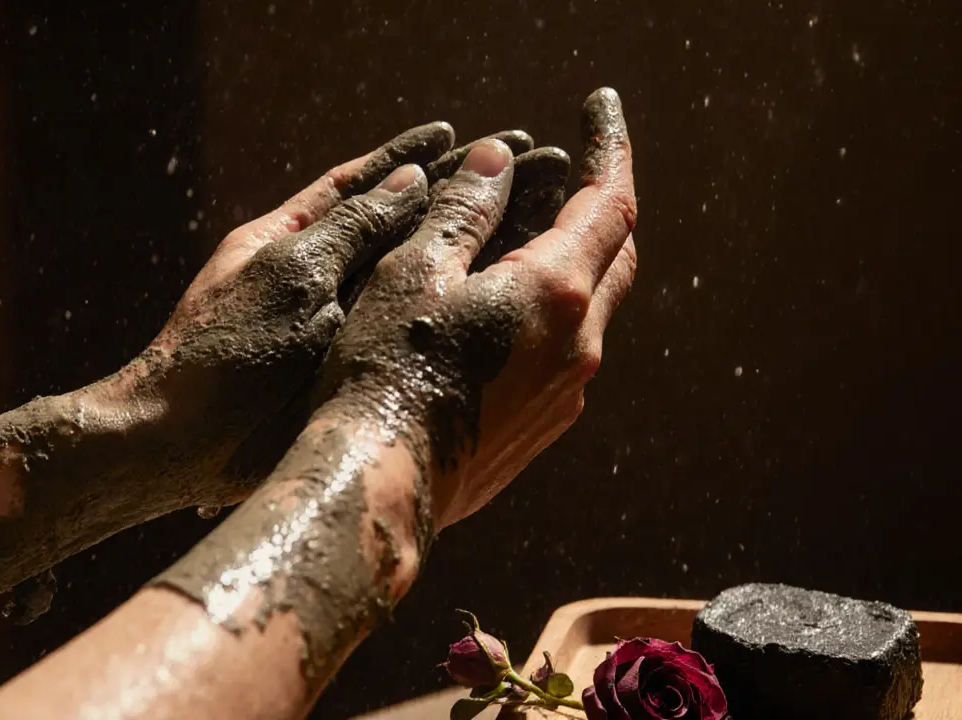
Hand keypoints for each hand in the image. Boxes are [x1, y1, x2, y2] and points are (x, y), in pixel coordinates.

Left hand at [104, 125, 546, 507]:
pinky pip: (411, 331)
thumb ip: (351, 228)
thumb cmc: (224, 351)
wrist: (181, 441)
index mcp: (294, 238)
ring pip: (414, 278)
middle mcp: (321, 276)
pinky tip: (496, 303)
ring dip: (467, 253)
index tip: (468, 137)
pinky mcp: (349, 371)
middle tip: (528, 174)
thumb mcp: (292, 275)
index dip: (415, 158)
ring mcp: (337, 325)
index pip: (363, 183)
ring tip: (532, 230)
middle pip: (400, 226)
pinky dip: (452, 311)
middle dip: (462, 199)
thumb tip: (410, 182)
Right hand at [314, 88, 636, 528]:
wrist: (382, 482)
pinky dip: (549, 314)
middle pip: (616, 253)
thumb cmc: (385, 370)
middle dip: (599, 204)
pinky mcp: (543, 427)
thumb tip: (498, 161)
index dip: (609, 145)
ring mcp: (566, 393)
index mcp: (555, 291)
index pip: (610, 199)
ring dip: (571, 263)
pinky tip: (499, 315)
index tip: (599, 104)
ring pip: (591, 307)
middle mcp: (579, 343)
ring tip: (520, 240)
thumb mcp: (416, 271)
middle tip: (568, 171)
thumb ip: (465, 210)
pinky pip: (564, 352)